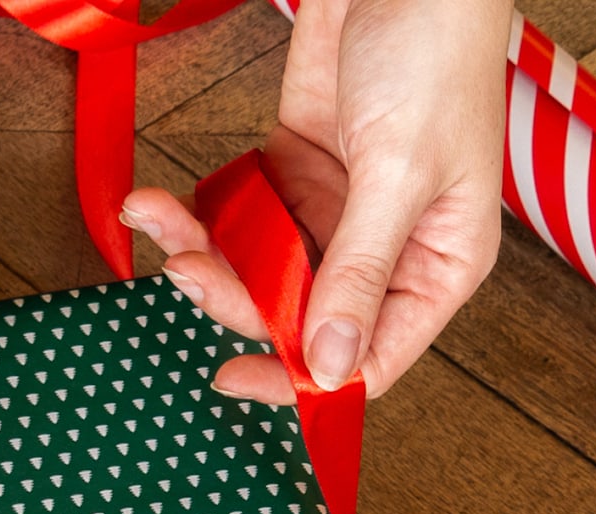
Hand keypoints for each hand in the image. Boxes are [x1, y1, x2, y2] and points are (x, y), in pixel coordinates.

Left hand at [120, 0, 511, 401]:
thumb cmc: (435, 52)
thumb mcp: (399, 170)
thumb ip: (358, 270)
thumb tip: (328, 364)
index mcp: (438, 264)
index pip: (372, 357)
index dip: (302, 379)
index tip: (235, 379)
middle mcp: (388, 249)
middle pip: (299, 316)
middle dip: (235, 297)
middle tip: (187, 269)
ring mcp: (337, 210)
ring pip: (260, 269)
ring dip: (203, 252)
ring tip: (160, 222)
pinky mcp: (295, 169)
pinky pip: (239, 216)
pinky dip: (197, 212)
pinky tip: (157, 201)